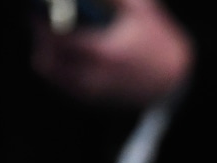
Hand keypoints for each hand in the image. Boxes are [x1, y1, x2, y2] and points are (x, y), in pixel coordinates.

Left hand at [31, 0, 193, 107]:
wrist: (176, 79)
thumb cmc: (159, 42)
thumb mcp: (142, 10)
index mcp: (105, 51)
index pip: (58, 38)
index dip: (42, 22)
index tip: (40, 10)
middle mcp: (97, 75)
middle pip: (48, 60)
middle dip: (42, 38)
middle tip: (42, 23)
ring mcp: (95, 90)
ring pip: (53, 74)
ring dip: (47, 54)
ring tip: (52, 39)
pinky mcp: (97, 98)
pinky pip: (64, 84)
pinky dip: (59, 68)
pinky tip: (66, 55)